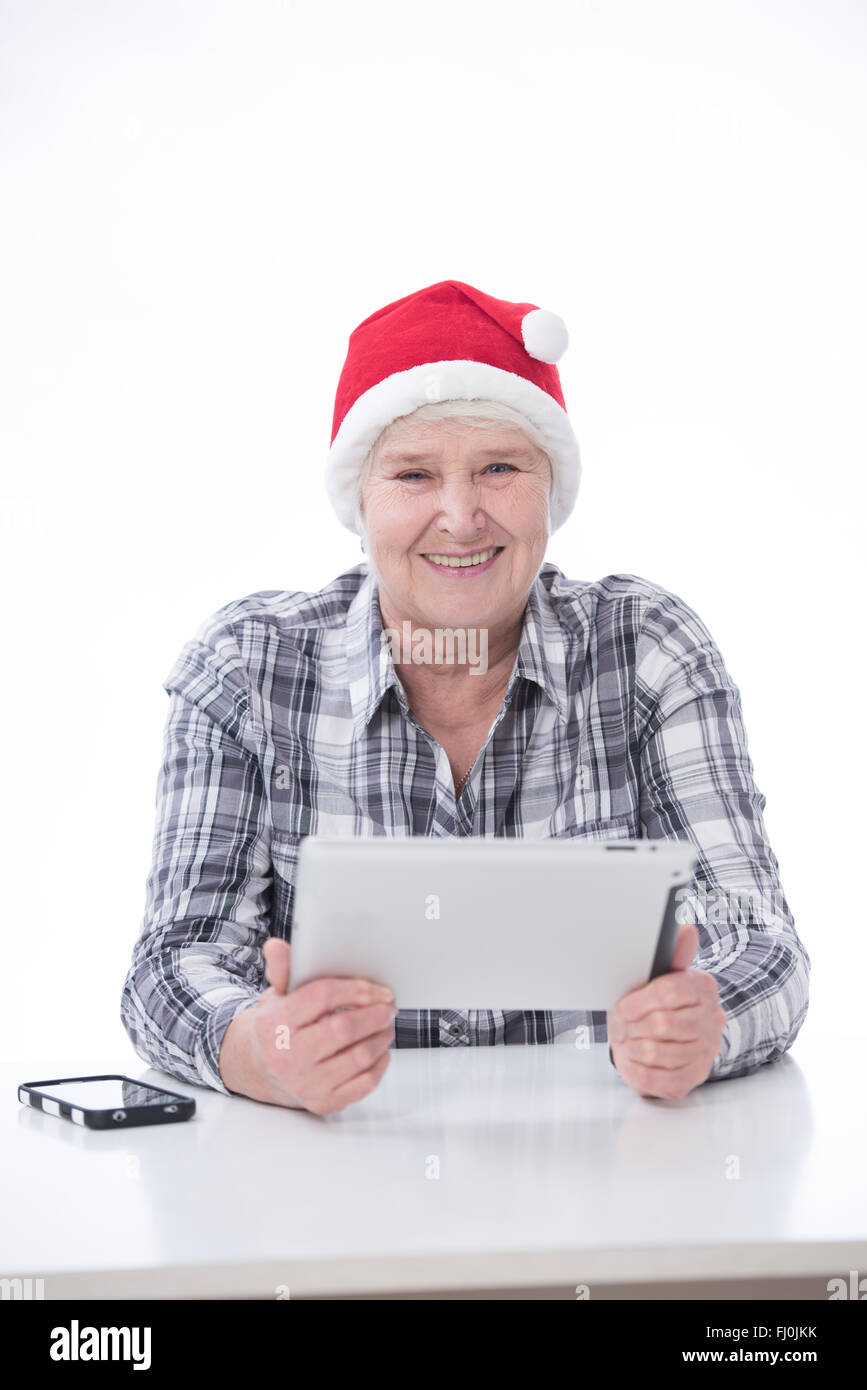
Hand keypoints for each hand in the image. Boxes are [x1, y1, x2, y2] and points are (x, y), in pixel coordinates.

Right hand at [218, 937, 397, 1113]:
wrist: (262, 1069)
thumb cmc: (279, 1026)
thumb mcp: (276, 995)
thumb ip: (283, 969)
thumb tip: (277, 946)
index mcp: (275, 1023)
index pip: (323, 997)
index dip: (357, 989)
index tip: (379, 989)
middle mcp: (287, 1056)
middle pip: (344, 1029)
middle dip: (375, 1014)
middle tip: (389, 1007)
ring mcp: (305, 1083)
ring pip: (359, 1056)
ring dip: (381, 1036)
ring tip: (385, 1025)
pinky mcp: (323, 1102)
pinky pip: (364, 1083)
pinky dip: (380, 1063)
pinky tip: (379, 1050)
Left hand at [607, 924, 726, 1098]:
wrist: (662, 1037)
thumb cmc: (657, 1003)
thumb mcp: (661, 975)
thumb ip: (673, 955)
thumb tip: (686, 930)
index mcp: (703, 988)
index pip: (672, 991)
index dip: (640, 1001)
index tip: (622, 1007)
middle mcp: (711, 1020)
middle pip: (663, 1024)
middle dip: (633, 1025)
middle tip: (621, 1024)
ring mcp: (705, 1052)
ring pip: (658, 1052)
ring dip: (632, 1046)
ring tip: (627, 1039)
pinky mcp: (692, 1079)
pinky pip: (659, 1080)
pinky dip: (638, 1069)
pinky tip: (635, 1059)